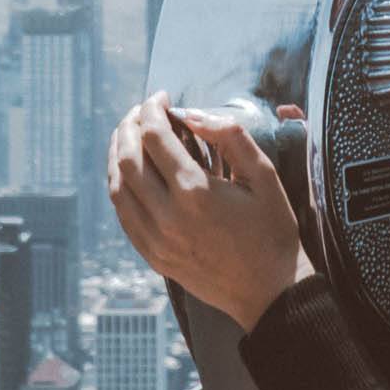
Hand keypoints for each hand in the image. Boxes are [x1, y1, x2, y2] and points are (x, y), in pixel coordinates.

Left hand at [107, 91, 314, 332]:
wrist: (270, 291)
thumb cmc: (273, 232)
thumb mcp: (264, 176)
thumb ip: (230, 136)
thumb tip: (193, 114)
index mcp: (195, 192)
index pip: (154, 136)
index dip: (152, 109)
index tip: (160, 98)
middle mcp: (167, 216)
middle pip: (126, 158)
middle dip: (129, 126)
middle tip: (141, 112)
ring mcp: (156, 239)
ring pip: (116, 187)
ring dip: (117, 155)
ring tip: (129, 136)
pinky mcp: (153, 256)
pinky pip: (122, 215)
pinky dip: (119, 187)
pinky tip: (128, 173)